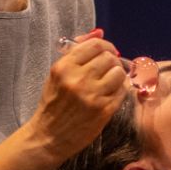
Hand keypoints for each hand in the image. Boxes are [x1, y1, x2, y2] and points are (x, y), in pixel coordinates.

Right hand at [27, 28, 127, 156]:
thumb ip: (77, 53)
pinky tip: (110, 94)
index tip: (109, 52)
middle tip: (110, 68)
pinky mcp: (104, 111)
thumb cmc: (53, 104)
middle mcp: (78, 79)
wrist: (48, 137)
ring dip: (118, 75)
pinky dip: (120, 91)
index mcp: (64, 67)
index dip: (106, 46)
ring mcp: (92, 96)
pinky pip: (122, 92)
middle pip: (109, 58)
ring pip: (119, 73)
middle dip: (113, 61)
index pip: (95, 45)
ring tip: (111, 82)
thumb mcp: (57, 75)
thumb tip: (99, 32)